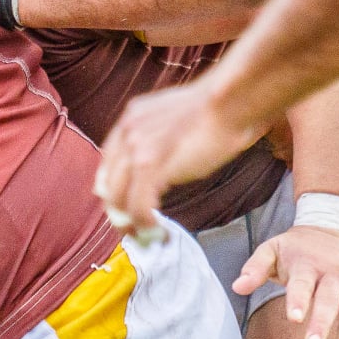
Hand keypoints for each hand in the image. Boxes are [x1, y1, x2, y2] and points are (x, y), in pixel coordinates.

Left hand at [96, 81, 259, 232]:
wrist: (231, 102)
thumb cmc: (218, 110)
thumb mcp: (175, 120)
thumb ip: (158, 139)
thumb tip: (157, 167)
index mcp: (131, 118)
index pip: (108, 163)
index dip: (115, 189)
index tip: (125, 207)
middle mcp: (127, 132)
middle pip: (108, 183)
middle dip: (118, 212)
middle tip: (133, 230)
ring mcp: (136, 148)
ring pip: (118, 199)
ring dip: (130, 224)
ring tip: (146, 236)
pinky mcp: (151, 166)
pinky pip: (138, 206)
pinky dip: (145, 224)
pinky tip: (158, 231)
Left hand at [234, 226, 338, 338]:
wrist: (336, 225)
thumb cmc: (298, 246)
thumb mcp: (272, 247)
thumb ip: (255, 267)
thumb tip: (236, 287)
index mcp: (307, 264)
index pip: (302, 283)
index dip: (298, 300)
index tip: (294, 319)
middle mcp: (334, 273)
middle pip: (329, 301)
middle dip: (321, 324)